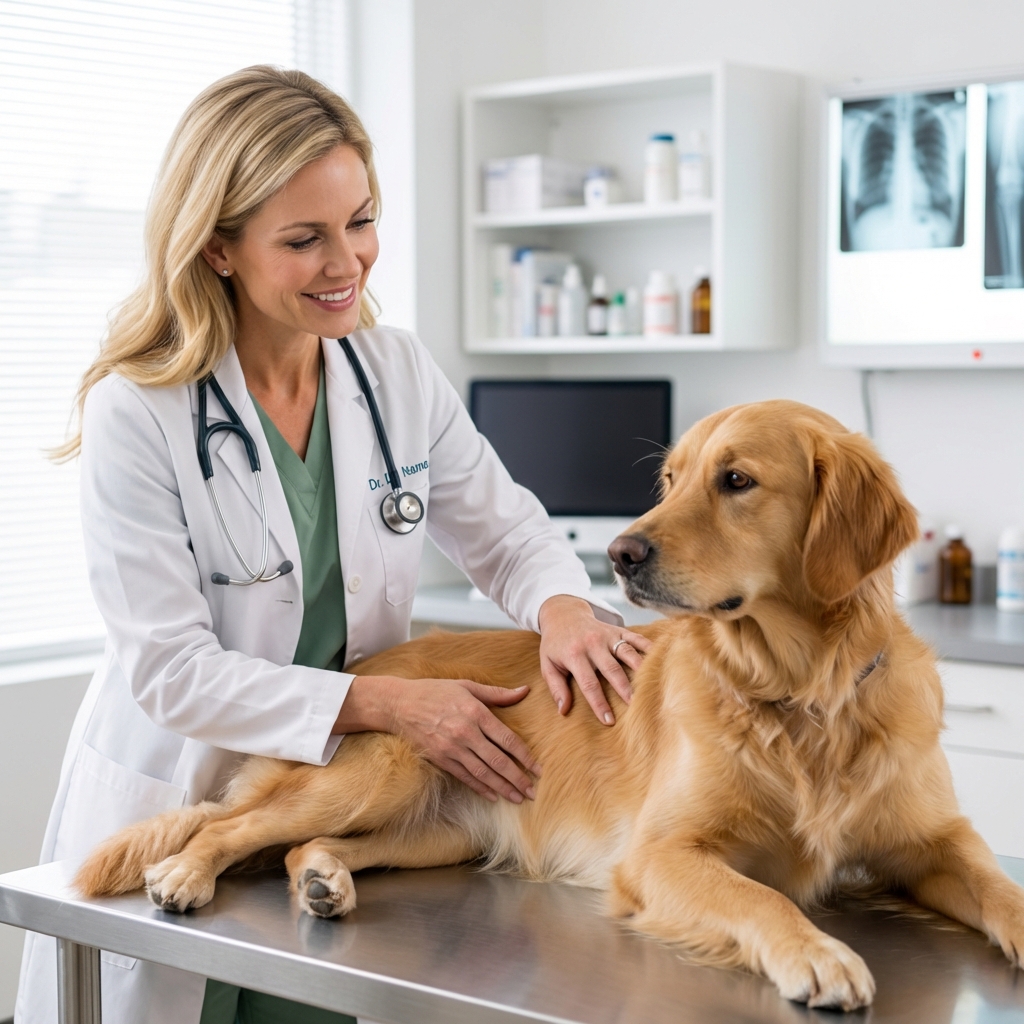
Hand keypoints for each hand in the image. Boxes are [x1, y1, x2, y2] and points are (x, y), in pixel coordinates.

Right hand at [334, 675, 541, 803]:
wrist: (400, 705)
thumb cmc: (436, 691)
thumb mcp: (467, 686)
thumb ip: (497, 693)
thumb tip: (524, 690)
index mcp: (476, 712)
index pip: (507, 739)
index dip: (525, 756)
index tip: (537, 769)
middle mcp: (465, 733)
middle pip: (498, 761)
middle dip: (518, 778)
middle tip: (533, 792)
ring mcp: (452, 748)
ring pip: (483, 773)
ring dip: (503, 788)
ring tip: (518, 798)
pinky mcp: (440, 759)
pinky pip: (465, 777)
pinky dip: (480, 788)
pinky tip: (493, 796)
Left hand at [537, 595, 650, 724]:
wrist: (563, 613)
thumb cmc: (556, 644)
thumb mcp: (548, 664)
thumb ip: (556, 687)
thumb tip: (563, 710)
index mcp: (574, 655)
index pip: (589, 684)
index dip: (599, 703)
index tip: (609, 721)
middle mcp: (592, 644)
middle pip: (612, 669)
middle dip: (624, 689)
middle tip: (635, 706)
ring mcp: (607, 635)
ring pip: (627, 653)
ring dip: (640, 669)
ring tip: (651, 686)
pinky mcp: (618, 629)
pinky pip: (636, 638)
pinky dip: (649, 647)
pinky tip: (660, 659)